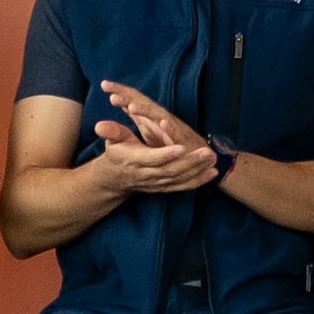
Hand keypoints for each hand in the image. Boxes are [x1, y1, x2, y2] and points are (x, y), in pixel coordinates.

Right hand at [89, 81, 221, 193]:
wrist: (114, 179)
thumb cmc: (116, 154)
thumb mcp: (112, 141)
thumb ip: (111, 132)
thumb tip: (100, 126)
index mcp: (134, 160)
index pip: (152, 159)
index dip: (166, 154)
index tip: (181, 147)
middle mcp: (146, 174)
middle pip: (170, 170)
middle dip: (190, 162)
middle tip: (207, 151)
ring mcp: (156, 183)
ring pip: (179, 179)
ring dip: (198, 171)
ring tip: (213, 160)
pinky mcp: (164, 187)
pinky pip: (182, 186)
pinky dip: (198, 181)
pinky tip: (212, 173)